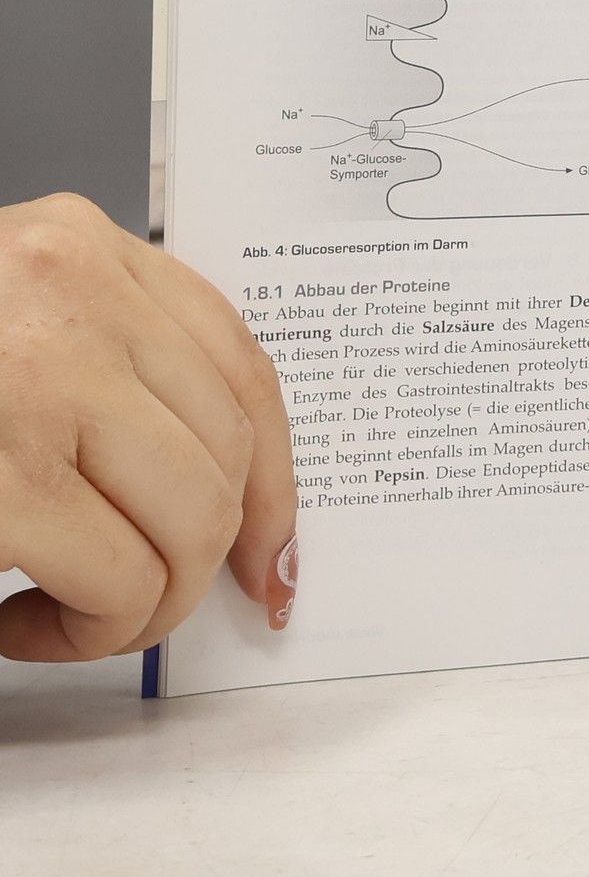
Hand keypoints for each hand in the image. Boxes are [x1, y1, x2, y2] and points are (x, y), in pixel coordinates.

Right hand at [0, 194, 297, 660]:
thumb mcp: (12, 324)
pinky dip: (87, 630)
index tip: (271, 554)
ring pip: (190, 519)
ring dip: (144, 604)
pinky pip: (115, 577)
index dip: (275, 476)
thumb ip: (103, 368)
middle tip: (134, 604)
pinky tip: (17, 626)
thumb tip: (219, 492)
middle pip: (227, 451)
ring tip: (71, 618)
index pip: (242, 363)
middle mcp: (72, 290)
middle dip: (199, 559)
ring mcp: (37, 373)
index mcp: (81, 246)